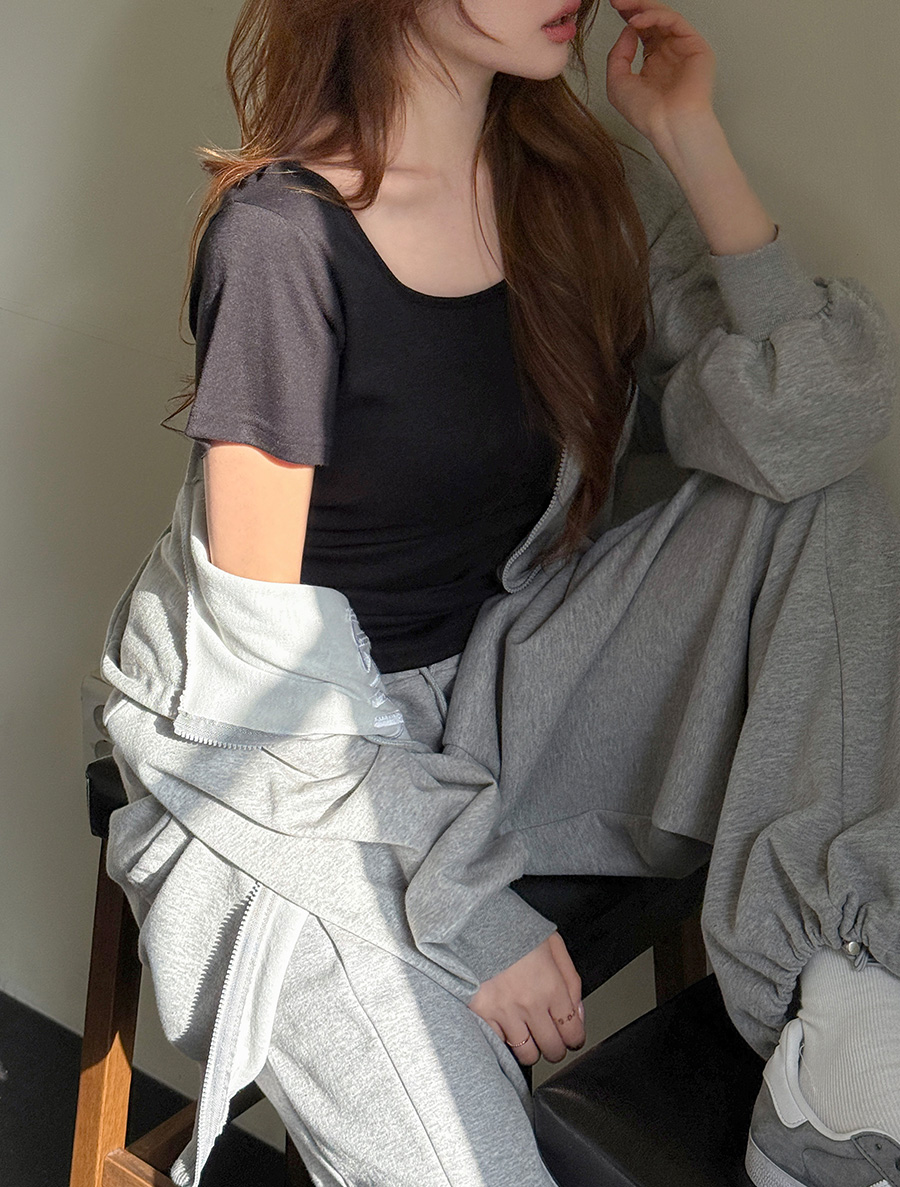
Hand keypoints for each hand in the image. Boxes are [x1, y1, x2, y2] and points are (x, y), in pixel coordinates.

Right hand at [466, 931, 584, 1064]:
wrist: (475, 921)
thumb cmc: (515, 929)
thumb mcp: (554, 945)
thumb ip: (571, 981)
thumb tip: (578, 1013)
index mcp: (551, 987)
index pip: (572, 1032)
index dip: (574, 1039)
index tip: (571, 1037)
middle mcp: (530, 1004)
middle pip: (552, 1049)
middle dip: (556, 1047)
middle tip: (550, 1038)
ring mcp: (504, 1011)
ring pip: (526, 1054)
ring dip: (531, 1048)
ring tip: (528, 1035)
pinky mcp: (481, 1013)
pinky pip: (499, 1043)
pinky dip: (504, 1039)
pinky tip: (506, 1026)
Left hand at [606, 1, 715, 147]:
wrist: (668, 126)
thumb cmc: (647, 114)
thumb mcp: (618, 83)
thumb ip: (618, 54)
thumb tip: (628, 29)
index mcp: (652, 62)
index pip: (641, 31)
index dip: (628, 16)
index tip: (613, 7)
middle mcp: (668, 53)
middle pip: (652, 20)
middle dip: (634, 7)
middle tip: (617, 1)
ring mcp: (682, 48)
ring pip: (664, 16)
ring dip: (643, 8)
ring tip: (624, 6)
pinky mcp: (695, 46)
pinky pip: (675, 21)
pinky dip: (655, 17)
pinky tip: (637, 22)